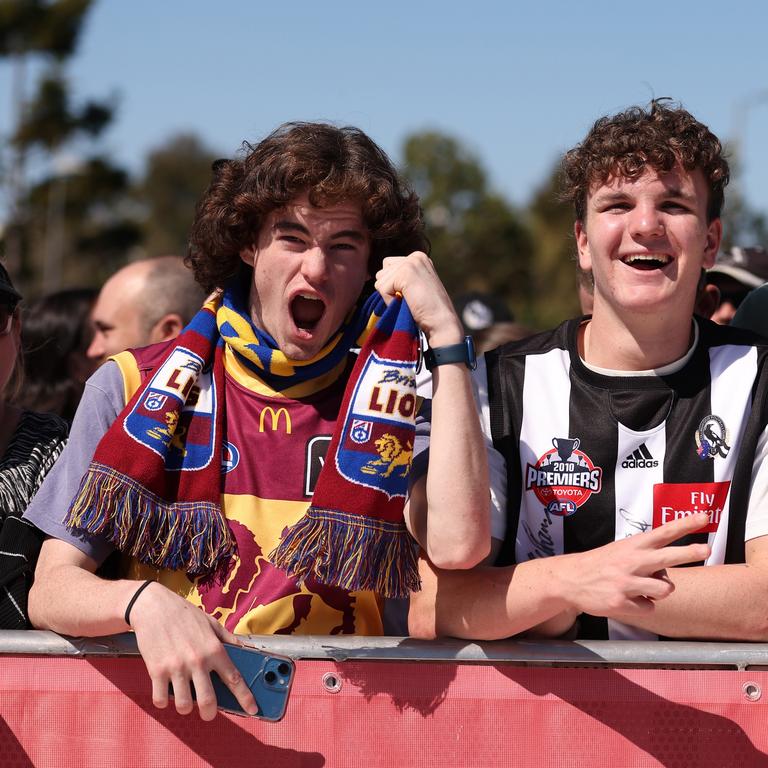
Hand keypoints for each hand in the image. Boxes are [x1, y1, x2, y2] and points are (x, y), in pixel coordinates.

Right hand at [127, 582, 257, 719]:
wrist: (153, 606)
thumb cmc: (184, 614)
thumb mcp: (211, 622)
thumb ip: (228, 638)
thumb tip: (245, 649)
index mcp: (214, 649)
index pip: (234, 678)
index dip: (245, 697)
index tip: (252, 709)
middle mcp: (197, 660)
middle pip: (208, 701)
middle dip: (210, 713)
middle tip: (208, 713)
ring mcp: (176, 667)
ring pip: (184, 705)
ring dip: (186, 707)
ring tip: (186, 698)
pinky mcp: (156, 671)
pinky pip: (161, 699)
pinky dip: (164, 701)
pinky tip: (167, 691)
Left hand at [374, 252, 462, 346]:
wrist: (441, 322)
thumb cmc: (428, 311)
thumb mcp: (416, 286)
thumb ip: (401, 277)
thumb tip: (378, 277)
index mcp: (418, 258)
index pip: (388, 266)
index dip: (393, 285)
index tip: (410, 295)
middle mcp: (415, 257)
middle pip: (382, 272)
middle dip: (390, 289)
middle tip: (409, 299)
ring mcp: (410, 263)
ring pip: (380, 280)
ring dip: (390, 296)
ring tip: (409, 301)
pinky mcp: (404, 273)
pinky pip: (381, 288)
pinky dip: (390, 301)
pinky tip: (407, 304)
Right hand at [558, 513, 710, 617]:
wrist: (570, 579)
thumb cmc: (602, 564)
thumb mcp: (622, 551)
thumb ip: (648, 558)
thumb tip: (670, 573)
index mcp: (633, 546)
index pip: (663, 532)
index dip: (685, 524)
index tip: (704, 517)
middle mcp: (631, 561)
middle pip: (667, 556)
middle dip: (689, 552)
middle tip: (706, 549)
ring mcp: (626, 582)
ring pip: (665, 589)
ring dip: (660, 590)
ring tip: (644, 587)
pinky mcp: (621, 602)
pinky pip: (649, 607)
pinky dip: (642, 605)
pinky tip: (627, 598)